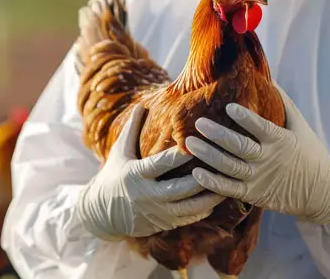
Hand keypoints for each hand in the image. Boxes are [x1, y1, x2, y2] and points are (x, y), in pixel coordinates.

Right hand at [76, 105, 225, 240]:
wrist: (102, 213)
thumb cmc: (114, 175)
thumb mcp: (120, 152)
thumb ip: (132, 129)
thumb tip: (142, 105)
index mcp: (136, 175)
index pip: (161, 164)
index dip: (180, 155)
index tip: (198, 143)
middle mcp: (147, 196)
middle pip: (180, 188)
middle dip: (202, 177)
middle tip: (222, 164)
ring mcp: (156, 212)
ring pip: (188, 207)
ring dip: (209, 197)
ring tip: (227, 182)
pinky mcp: (163, 224)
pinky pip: (188, 219)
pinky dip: (203, 209)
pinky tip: (216, 198)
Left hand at [186, 85, 329, 224]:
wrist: (323, 193)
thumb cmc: (310, 154)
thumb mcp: (301, 127)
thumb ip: (284, 103)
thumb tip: (268, 78)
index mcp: (281, 141)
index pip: (261, 127)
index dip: (245, 118)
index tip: (229, 106)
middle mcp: (269, 160)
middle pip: (239, 147)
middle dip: (217, 134)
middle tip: (199, 123)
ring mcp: (259, 179)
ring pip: (230, 167)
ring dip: (208, 155)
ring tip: (189, 143)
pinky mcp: (253, 195)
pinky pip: (229, 189)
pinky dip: (212, 182)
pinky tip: (196, 173)